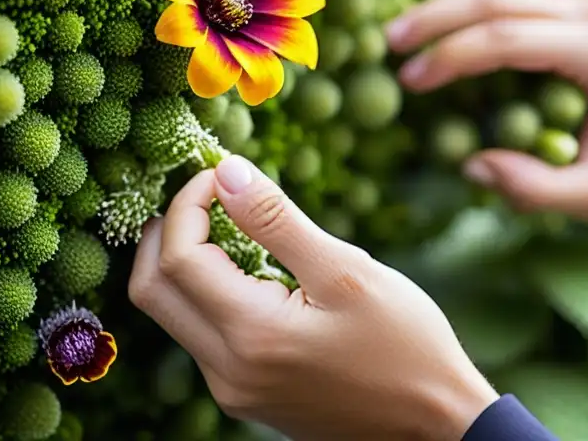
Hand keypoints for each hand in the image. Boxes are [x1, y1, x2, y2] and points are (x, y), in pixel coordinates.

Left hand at [129, 156, 497, 440]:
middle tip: (204, 192)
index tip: (221, 172)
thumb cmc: (405, 343)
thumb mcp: (346, 270)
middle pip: (153, 291)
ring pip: (175, 314)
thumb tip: (226, 172)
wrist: (434, 423)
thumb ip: (276, 221)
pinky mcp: (247, 395)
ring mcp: (234, 390)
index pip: (179, 258)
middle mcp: (228, 372)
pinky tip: (249, 266)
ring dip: (186, 260)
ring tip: (229, 221)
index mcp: (252, 337)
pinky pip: (203, 335)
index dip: (189, 204)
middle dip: (167, 231)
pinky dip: (209, 290)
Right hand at [386, 0, 587, 223]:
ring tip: (410, 37)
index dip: (451, 58)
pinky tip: (458, 42)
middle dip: (439, 16)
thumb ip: (536, 188)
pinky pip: (531, 8)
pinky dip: (487, 21)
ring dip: (458, 13)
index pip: (507, 40)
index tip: (409, 80)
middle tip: (389, 40)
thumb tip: (472, 165)